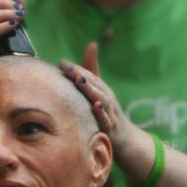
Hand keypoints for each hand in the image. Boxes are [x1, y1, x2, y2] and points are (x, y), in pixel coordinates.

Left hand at [59, 42, 137, 159]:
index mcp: (102, 91)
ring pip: (101, 99)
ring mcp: (110, 113)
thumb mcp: (99, 96)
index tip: (61, 63)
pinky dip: (102, 112)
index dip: (76, 69)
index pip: (89, 77)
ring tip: (79, 80)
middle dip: (81, 75)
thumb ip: (90, 76)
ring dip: (91, 89)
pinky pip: (106, 119)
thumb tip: (89, 47)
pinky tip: (96, 105)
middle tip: (67, 67)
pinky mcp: (111, 128)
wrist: (125, 139)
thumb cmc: (107, 114)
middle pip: (95, 85)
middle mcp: (107, 99)